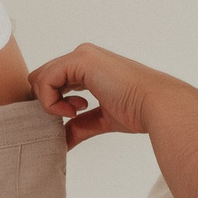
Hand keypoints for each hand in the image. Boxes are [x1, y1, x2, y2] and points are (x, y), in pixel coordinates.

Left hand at [29, 43, 174, 148]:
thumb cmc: (137, 111)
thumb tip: (63, 142)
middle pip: (43, 77)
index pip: (54, 80)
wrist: (156, 105)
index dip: (54, 101)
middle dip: (49, 101)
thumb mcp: (101, 119)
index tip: (74, 115)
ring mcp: (82, 55)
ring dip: (50, 102)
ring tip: (73, 113)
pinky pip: (46, 79)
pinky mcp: (81, 60)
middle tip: (71, 115)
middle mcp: (83, 56)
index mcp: (89, 66)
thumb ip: (80, 125)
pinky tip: (72, 111)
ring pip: (40, 77)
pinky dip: (51, 101)